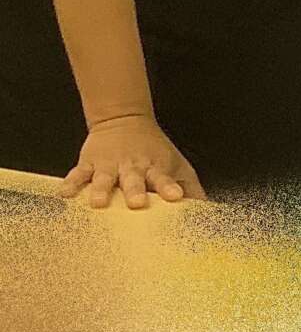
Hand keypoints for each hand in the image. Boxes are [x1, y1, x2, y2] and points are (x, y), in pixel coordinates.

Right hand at [60, 115, 206, 209]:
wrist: (124, 120)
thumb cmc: (154, 151)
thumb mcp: (177, 164)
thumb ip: (190, 187)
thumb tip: (204, 211)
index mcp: (155, 169)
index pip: (165, 179)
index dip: (170, 187)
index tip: (175, 196)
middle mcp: (133, 167)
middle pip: (134, 181)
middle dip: (135, 192)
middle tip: (136, 203)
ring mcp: (110, 165)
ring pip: (105, 179)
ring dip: (103, 190)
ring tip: (99, 202)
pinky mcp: (89, 163)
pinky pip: (79, 174)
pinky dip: (72, 182)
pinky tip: (66, 193)